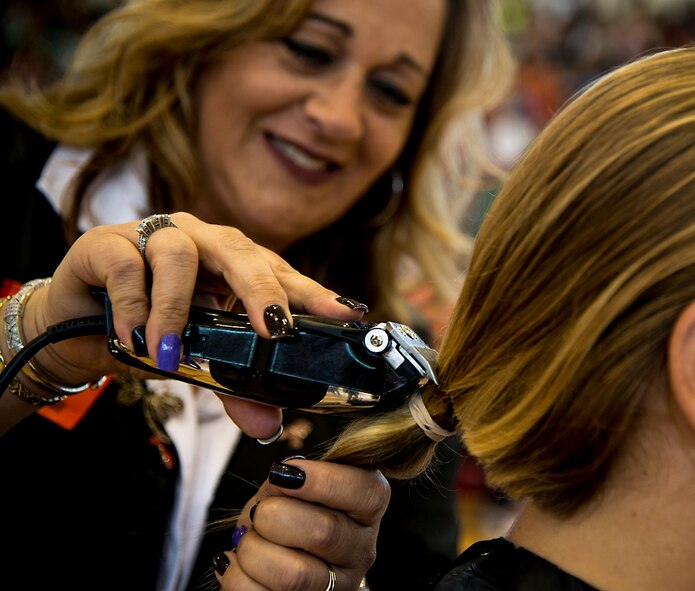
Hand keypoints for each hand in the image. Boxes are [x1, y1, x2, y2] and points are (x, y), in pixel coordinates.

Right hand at [21, 212, 366, 436]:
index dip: (315, 293)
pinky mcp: (108, 244)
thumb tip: (268, 425)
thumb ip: (234, 387)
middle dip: (263, 290)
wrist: (76, 325)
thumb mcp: (200, 361)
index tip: (348, 314)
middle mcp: (202, 241)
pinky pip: (127, 265)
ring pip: (180, 254)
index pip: (282, 274)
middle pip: (241, 251)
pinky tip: (134, 337)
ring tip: (167, 354)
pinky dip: (134, 304)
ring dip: (177, 309)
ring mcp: (155, 236)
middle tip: (275, 330)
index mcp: (233, 264)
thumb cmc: (152, 331)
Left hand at [216, 458, 390, 589]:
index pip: (368, 493)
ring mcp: (336, 587)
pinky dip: (238, 574)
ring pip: (293, 574)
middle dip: (274, 515)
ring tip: (249, 540)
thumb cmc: (287, 513)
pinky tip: (243, 563)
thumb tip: (283, 477)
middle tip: (260, 512)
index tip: (283, 472)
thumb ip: (292, 477)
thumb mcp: (292, 486)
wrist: (275, 553)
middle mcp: (360, 551)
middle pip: (324, 532)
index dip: (323, 480)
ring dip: (254, 549)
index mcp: (367, 511)